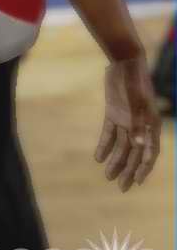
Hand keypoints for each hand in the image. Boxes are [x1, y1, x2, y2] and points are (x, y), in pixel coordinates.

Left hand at [95, 57, 160, 191]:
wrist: (124, 62)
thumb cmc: (134, 82)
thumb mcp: (136, 104)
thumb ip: (138, 125)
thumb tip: (141, 147)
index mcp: (151, 125)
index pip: (150, 152)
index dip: (144, 168)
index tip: (138, 182)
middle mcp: (141, 125)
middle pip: (135, 153)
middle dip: (129, 171)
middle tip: (122, 188)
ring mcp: (127, 119)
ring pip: (122, 146)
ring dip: (116, 161)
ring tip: (108, 177)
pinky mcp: (114, 113)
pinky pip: (110, 133)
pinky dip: (105, 146)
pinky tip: (99, 158)